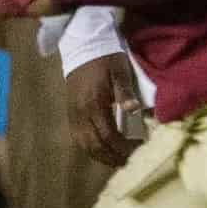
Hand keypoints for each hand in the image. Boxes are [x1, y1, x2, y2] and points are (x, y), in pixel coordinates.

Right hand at [66, 52, 143, 168]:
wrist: (82, 45)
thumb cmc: (106, 58)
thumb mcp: (119, 71)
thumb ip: (125, 92)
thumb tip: (134, 109)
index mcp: (94, 103)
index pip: (108, 134)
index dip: (122, 146)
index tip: (136, 150)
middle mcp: (81, 112)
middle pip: (95, 144)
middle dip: (111, 156)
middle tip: (128, 162)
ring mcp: (73, 113)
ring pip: (84, 143)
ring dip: (100, 155)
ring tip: (115, 160)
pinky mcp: (71, 112)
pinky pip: (77, 137)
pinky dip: (89, 148)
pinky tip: (100, 150)